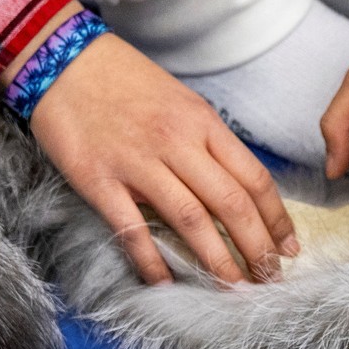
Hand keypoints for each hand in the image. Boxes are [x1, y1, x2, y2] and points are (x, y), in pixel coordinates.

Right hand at [30, 32, 298, 285]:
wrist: (59, 58)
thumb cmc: (125, 82)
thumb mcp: (181, 102)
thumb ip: (208, 143)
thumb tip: (238, 189)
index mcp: (203, 123)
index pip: (254, 178)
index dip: (276, 219)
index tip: (288, 248)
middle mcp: (177, 143)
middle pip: (232, 205)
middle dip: (257, 249)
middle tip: (269, 280)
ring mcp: (138, 162)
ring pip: (191, 221)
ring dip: (218, 262)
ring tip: (235, 290)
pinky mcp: (99, 180)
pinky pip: (133, 229)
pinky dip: (152, 261)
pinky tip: (167, 284)